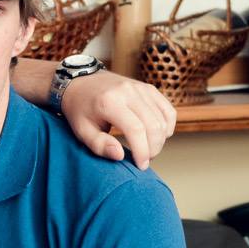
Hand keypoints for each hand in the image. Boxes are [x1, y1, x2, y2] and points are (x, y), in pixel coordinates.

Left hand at [60, 71, 175, 169]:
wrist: (81, 81)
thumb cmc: (80, 109)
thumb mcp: (81, 130)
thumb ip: (100, 145)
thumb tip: (120, 156)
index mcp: (110, 102)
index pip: (136, 130)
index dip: (142, 151)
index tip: (141, 165)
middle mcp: (128, 92)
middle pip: (153, 126)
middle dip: (153, 149)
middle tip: (144, 160)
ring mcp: (141, 88)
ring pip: (163, 119)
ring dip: (160, 140)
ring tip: (147, 149)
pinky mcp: (149, 88)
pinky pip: (168, 110)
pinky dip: (167, 126)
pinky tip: (157, 136)